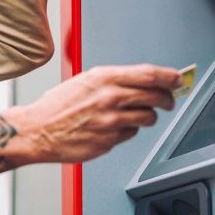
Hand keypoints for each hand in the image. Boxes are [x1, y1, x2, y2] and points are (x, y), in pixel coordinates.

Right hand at [0, 64, 182, 173]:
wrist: (37, 130)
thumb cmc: (56, 106)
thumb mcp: (84, 82)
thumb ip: (113, 81)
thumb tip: (142, 80)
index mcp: (103, 78)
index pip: (148, 74)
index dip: (169, 76)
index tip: (177, 79)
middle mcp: (109, 97)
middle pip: (155, 96)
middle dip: (167, 99)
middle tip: (168, 100)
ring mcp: (111, 121)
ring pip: (148, 117)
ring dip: (148, 116)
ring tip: (136, 115)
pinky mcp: (110, 140)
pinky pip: (130, 133)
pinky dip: (127, 129)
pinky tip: (113, 126)